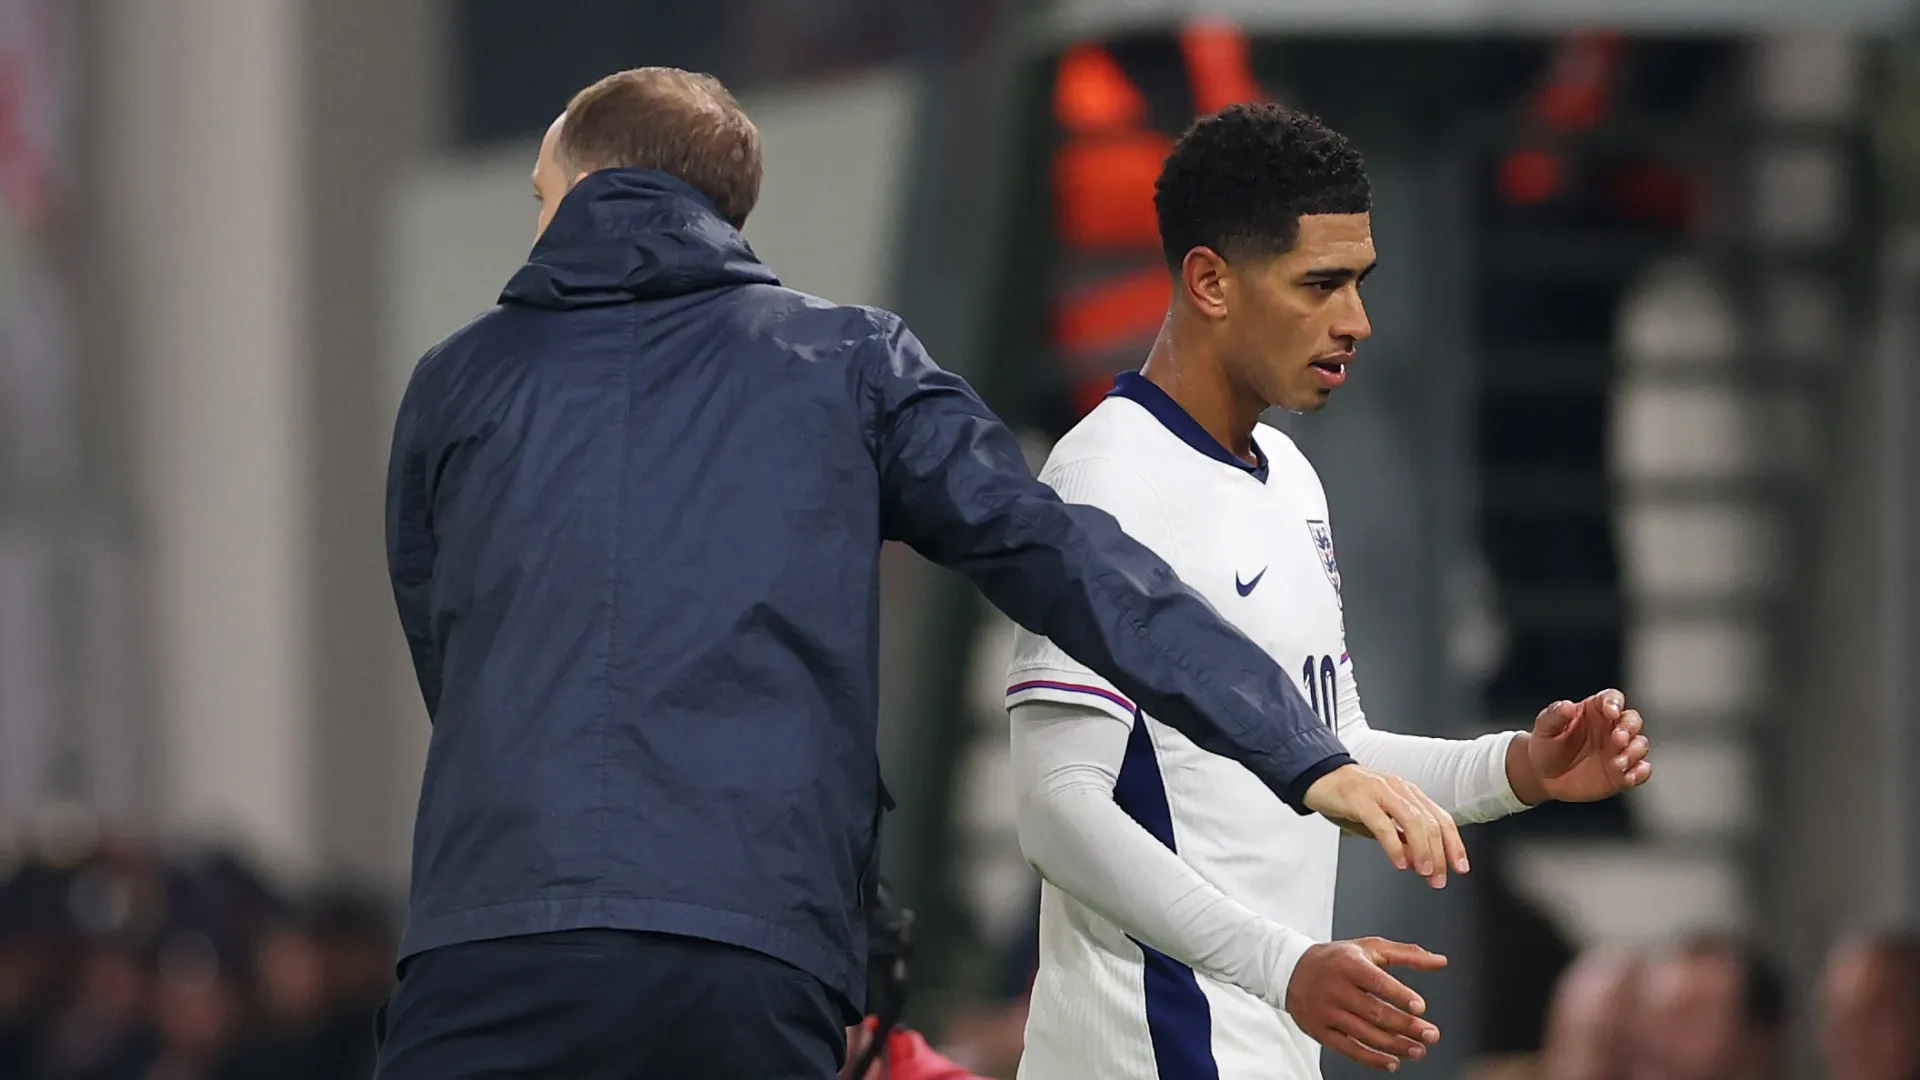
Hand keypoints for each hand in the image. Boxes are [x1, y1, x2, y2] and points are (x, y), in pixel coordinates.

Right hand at [1286, 937, 1446, 1071]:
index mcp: (1349, 964)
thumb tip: (1440, 962)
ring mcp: (1327, 1011)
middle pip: (1375, 1012)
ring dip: (1395, 1045)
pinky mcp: (1320, 1030)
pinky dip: (1372, 1059)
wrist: (1292, 970)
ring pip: (1365, 1034)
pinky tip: (1392, 1062)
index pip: (1376, 982)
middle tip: (1431, 1035)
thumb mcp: (1369, 948)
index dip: (1399, 995)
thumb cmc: (1338, 959)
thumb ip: (1406, 954)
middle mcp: (1336, 988)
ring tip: (1418, 1050)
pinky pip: (1349, 1049)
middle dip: (1406, 1026)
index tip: (1421, 1007)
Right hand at [1303, 764, 1467, 887]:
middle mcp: (1399, 790)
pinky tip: (1399, 862)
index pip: (1441, 818)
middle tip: (1438, 877)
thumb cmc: (1348, 797)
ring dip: (1422, 850)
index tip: (1459, 866)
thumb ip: (1400, 837)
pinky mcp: (1359, 798)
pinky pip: (1382, 824)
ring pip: (1413, 821)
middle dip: (1438, 854)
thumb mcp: (1380, 820)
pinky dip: (1394, 846)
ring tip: (1423, 871)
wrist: (1316, 775)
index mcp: (1408, 793)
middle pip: (1430, 822)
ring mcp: (1380, 792)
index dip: (1454, 844)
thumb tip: (1418, 861)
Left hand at [1508, 689, 1651, 804]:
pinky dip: (1640, 772)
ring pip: (1640, 745)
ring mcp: (1619, 751)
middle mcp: (1611, 728)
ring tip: (1616, 762)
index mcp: (1595, 711)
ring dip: (1634, 752)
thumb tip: (1567, 706)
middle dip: (1630, 728)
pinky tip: (1629, 775)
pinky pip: (1641, 771)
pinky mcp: (1622, 773)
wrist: (1543, 775)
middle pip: (1633, 720)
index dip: (1615, 702)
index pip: (1613, 698)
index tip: (1610, 712)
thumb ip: (1555, 715)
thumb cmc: (1545, 744)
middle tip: (1618, 739)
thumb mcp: (1544, 727)